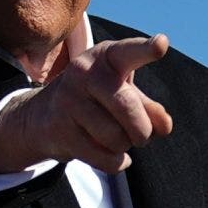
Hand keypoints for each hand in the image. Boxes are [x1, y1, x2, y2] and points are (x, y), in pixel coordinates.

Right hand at [0, 34, 175, 173]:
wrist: (44, 116)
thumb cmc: (98, 100)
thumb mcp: (125, 94)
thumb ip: (150, 108)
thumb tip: (164, 126)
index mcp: (107, 57)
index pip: (129, 53)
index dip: (145, 50)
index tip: (162, 44)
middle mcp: (84, 72)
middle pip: (128, 108)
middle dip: (142, 131)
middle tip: (141, 135)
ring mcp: (68, 100)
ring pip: (116, 138)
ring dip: (125, 146)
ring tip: (116, 138)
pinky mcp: (60, 130)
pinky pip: (105, 158)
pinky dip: (116, 162)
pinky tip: (112, 156)